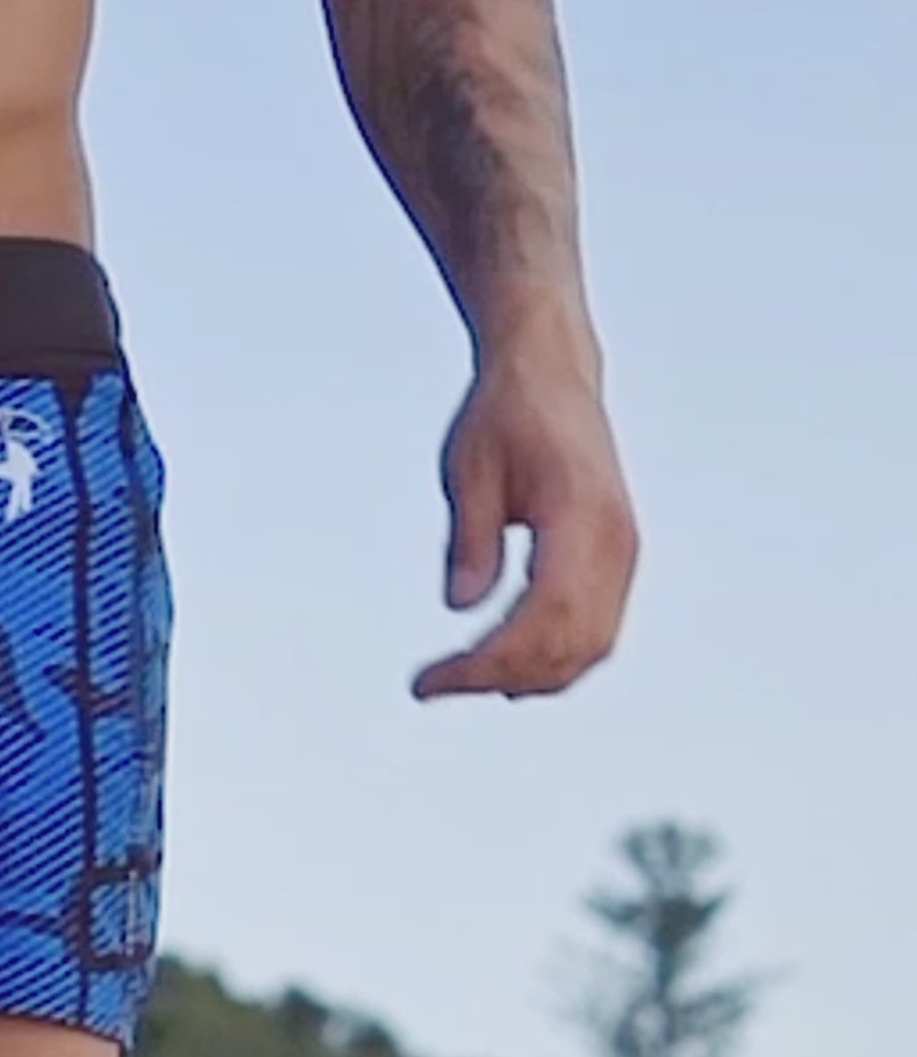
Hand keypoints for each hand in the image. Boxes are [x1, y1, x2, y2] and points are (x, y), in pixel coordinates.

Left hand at [414, 333, 639, 701]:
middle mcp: (615, 540)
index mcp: (580, 515)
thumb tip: (461, 606)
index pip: (543, 618)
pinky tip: (503, 665)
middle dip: (502, 678)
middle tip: (437, 684)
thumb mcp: (469, 469)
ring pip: (591, 647)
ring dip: (530, 676)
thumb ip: (470, 540)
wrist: (551, 372)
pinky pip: (595, 628)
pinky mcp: (616, 557)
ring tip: (464, 678)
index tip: (432, 680)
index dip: (489, 663)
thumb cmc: (507, 411)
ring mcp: (623, 551)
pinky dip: (552, 656)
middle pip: (571, 646)